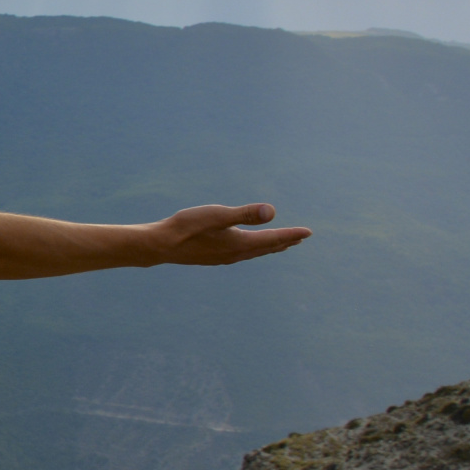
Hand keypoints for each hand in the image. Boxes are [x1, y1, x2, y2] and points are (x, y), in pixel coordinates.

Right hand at [150, 203, 311, 265]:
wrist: (160, 246)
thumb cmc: (186, 227)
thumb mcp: (217, 215)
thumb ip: (244, 213)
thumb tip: (272, 212)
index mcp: (240, 243)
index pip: (273, 239)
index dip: (292, 234)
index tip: (309, 232)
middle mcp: (235, 254)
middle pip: (266, 248)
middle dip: (283, 242)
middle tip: (299, 239)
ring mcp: (223, 258)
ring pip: (254, 252)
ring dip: (268, 247)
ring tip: (278, 244)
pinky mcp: (213, 257)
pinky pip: (241, 254)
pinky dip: (252, 249)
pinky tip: (244, 247)